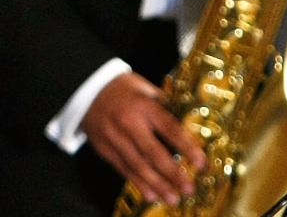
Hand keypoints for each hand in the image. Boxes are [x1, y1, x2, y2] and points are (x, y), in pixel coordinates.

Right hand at [81, 72, 201, 205]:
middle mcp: (128, 123)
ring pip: (138, 165)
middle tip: (188, 189)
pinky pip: (123, 168)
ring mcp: (114, 137)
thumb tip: (190, 122)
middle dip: (173, 173)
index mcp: (143, 105)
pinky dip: (137, 183)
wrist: (85, 89)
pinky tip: (151, 194)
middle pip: (153, 152)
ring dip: (157, 184)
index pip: (169, 128)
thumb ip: (164, 105)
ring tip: (173, 198)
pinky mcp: (104, 148)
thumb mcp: (144, 88)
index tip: (201, 163)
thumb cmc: (121, 88)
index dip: (186, 147)